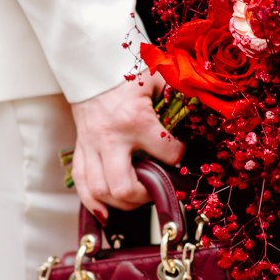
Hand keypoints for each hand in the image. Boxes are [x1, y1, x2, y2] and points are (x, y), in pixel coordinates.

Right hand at [69, 72, 184, 219]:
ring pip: (100, 190)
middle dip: (145, 195)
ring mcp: (91, 145)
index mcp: (135, 119)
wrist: (90, 66)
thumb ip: (178, 99)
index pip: (166, 153)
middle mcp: (110, 137)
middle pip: (124, 186)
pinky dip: (92, 202)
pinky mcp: (80, 148)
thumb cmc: (127, 72)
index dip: (179, 157)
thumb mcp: (159, 80)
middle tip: (157, 189)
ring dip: (121, 203)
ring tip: (137, 200)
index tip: (182, 153)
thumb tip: (199, 115)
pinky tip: (105, 214)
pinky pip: (81, 183)